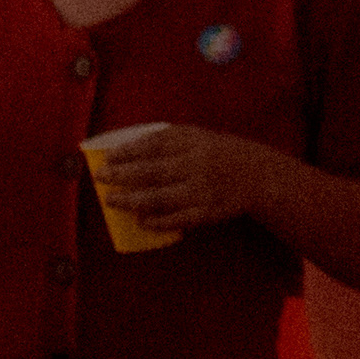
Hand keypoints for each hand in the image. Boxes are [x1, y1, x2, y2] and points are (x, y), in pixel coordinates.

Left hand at [91, 123, 290, 237]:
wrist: (258, 175)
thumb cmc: (218, 153)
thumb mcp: (197, 137)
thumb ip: (167, 141)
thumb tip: (126, 150)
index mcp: (193, 142)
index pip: (155, 145)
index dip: (129, 151)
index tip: (108, 157)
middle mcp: (197, 165)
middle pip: (154, 171)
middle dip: (124, 176)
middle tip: (101, 178)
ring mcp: (203, 190)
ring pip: (162, 198)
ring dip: (134, 200)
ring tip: (113, 201)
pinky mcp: (209, 212)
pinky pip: (180, 219)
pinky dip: (159, 221)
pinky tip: (141, 221)